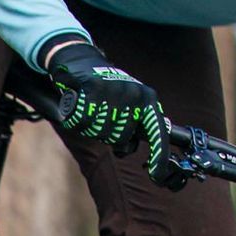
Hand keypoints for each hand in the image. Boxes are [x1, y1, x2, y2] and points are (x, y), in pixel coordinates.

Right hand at [45, 40, 176, 185]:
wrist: (82, 60)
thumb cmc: (107, 89)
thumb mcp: (130, 103)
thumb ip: (138, 125)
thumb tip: (142, 148)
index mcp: (148, 99)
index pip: (158, 132)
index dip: (159, 156)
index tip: (157, 175)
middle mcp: (135, 94)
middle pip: (120, 139)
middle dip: (107, 136)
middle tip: (102, 118)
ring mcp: (115, 91)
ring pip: (100, 133)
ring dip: (90, 128)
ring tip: (91, 109)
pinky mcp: (92, 88)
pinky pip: (82, 122)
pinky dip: (76, 120)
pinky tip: (78, 107)